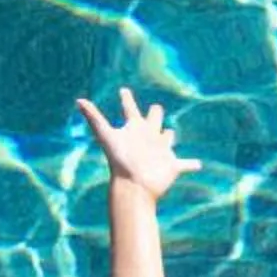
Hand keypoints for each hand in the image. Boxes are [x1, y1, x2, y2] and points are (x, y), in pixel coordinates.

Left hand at [77, 88, 200, 200]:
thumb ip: (94, 117)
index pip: (129, 109)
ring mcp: (161, 151)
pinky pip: (185, 164)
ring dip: (169, 136)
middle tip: (155, 109)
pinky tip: (198, 165)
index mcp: (134, 128)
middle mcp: (147, 137)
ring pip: (168, 138)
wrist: (133, 186)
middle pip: (153, 119)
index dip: (126, 99)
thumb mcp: (107, 136)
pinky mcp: (172, 165)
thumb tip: (78, 100)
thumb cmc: (120, 161)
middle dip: (155, 114)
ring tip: (170, 135)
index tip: (123, 91)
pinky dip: (191, 164)